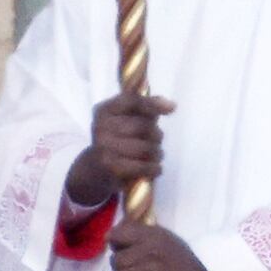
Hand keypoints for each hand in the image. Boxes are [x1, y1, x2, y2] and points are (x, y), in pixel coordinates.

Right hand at [64, 92, 170, 208]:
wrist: (97, 168)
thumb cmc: (120, 138)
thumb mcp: (130, 118)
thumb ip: (148, 107)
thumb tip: (171, 106)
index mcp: (104, 110)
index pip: (132, 101)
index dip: (153, 104)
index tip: (173, 107)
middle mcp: (100, 126)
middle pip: (143, 127)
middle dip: (156, 135)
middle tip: (155, 140)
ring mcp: (104, 147)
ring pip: (145, 148)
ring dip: (157, 153)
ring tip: (154, 155)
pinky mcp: (111, 167)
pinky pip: (143, 166)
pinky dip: (154, 168)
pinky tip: (154, 167)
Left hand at [108, 216, 219, 270]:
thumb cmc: (184, 258)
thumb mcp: (165, 237)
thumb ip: (140, 233)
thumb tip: (111, 234)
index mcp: (151, 236)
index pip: (116, 236)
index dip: (114, 244)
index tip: (119, 250)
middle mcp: (148, 252)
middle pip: (115, 261)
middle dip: (119, 267)